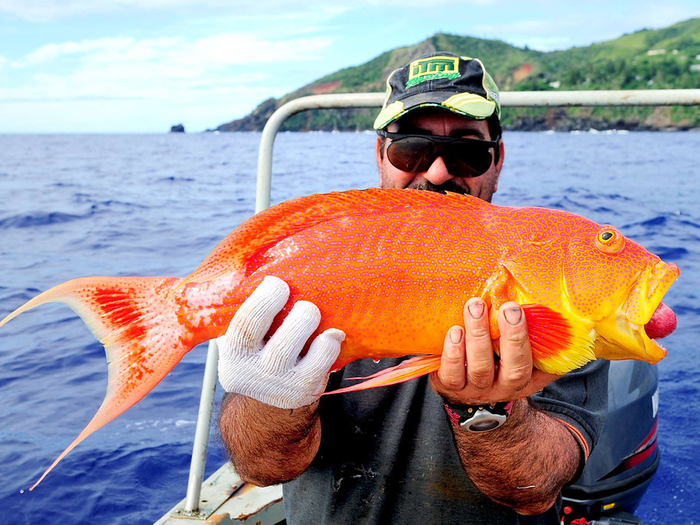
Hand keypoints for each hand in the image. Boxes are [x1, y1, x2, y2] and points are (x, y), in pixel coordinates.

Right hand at [217, 276, 344, 408]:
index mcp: (234, 352)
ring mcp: (281, 386)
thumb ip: (244, 304)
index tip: (277, 282)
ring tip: (314, 313)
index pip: (247, 325)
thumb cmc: (257, 343)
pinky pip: (321, 365)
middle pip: (281, 347)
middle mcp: (254, 374)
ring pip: (305, 359)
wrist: (266, 390)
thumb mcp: (240, 329)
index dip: (265, 300)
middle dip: (299, 318)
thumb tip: (262, 261)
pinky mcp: (304, 392)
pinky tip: (333, 334)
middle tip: (305, 304)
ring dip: (312, 329)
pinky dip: (330, 345)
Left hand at [430, 299, 560, 404]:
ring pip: (481, 369)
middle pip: (515, 370)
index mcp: (527, 378)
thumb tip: (553, 301)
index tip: (527, 313)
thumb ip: (531, 334)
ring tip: (475, 308)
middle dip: (513, 338)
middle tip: (509, 308)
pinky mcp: (451, 386)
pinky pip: (452, 374)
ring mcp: (477, 389)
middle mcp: (504, 388)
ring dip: (479, 335)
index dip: (541, 343)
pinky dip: (454, 353)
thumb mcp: (517, 352)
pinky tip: (455, 331)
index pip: (543, 367)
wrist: (463, 390)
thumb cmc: (494, 359)